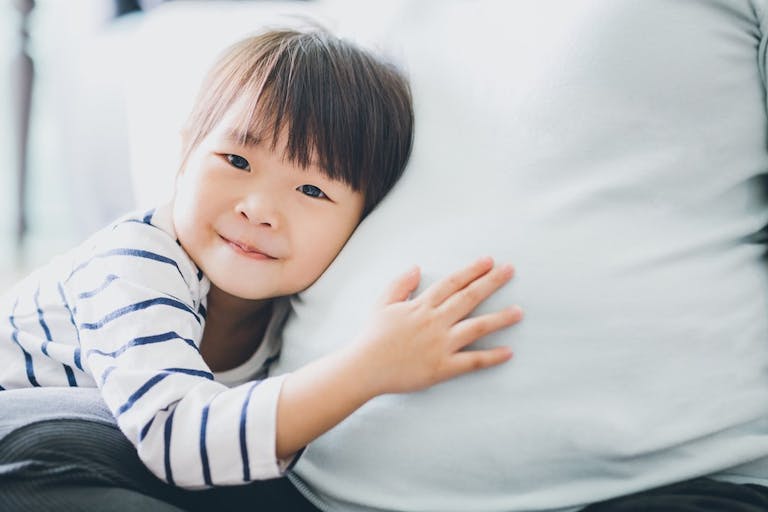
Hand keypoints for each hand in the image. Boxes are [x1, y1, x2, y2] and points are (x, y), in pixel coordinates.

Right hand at [352, 257, 522, 395]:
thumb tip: (418, 268)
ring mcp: (441, 344)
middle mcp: (435, 321)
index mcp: (421, 306)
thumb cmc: (372, 336)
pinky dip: (491, 357)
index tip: (489, 261)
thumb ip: (401, 285)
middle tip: (510, 270)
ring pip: (477, 327)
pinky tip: (509, 352)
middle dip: (491, 282)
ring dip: (500, 318)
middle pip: (469, 297)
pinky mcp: (443, 367)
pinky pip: (472, 361)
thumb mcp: (383, 304)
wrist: (364, 368)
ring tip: (519, 311)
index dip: (472, 271)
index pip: (452, 283)